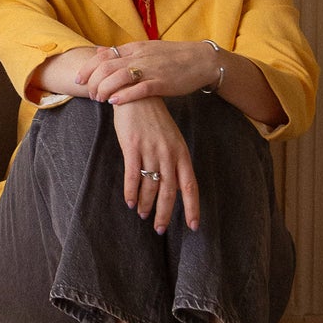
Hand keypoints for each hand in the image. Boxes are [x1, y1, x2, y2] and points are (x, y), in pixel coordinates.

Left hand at [77, 39, 219, 104]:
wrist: (202, 60)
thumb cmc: (174, 57)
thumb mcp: (146, 49)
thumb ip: (125, 52)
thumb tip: (101, 52)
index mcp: (135, 48)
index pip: (103, 55)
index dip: (88, 68)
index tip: (79, 79)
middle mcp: (139, 56)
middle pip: (106, 67)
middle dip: (92, 81)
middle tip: (89, 94)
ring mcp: (150, 69)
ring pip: (118, 77)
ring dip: (104, 89)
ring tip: (99, 99)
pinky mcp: (162, 82)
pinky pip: (138, 89)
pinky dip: (123, 95)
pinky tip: (114, 102)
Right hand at [112, 96, 200, 232]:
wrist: (136, 93)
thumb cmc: (153, 118)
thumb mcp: (171, 138)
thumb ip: (174, 160)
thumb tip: (175, 184)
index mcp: (181, 153)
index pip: (191, 186)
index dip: (192, 208)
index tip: (193, 226)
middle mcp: (169, 154)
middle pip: (170, 192)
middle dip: (165, 213)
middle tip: (160, 229)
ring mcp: (151, 151)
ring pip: (150, 186)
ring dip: (145, 204)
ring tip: (141, 215)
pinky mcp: (133, 146)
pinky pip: (132, 176)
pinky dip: (131, 192)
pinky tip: (129, 201)